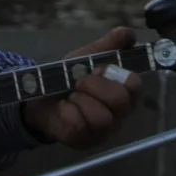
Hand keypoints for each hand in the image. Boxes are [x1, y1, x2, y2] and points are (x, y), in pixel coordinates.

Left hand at [21, 26, 141, 150]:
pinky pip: (80, 127)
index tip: (98, 69)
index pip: (135, 86)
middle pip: (120, 102)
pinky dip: (67, 112)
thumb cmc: (68, 78)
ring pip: (102, 118)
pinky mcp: (85, 142)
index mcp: (123, 93)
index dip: (115, 75)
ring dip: (81, 101)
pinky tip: (63, 108)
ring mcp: (103, 132)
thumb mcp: (86, 56)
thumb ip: (109, 43)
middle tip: (79, 82)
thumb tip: (130, 33)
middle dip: (94, 87)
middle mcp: (119, 115)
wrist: (39, 97)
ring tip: (72, 97)